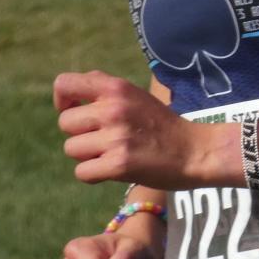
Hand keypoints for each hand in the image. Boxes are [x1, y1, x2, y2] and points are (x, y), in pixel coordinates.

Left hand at [54, 69, 196, 187]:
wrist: (194, 151)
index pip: (64, 84)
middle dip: (79, 134)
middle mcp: (112, 109)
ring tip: (111, 153)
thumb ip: (105, 89)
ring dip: (87, 155)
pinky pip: (82, 172)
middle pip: (65, 123)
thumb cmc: (162, 124)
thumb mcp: (135, 94)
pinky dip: (93, 175)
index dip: (63, 100)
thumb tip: (70, 92)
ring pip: (71, 149)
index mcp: (116, 88)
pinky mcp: (118, 165)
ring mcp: (115, 138)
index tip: (76, 111)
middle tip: (103, 138)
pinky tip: (112, 170)